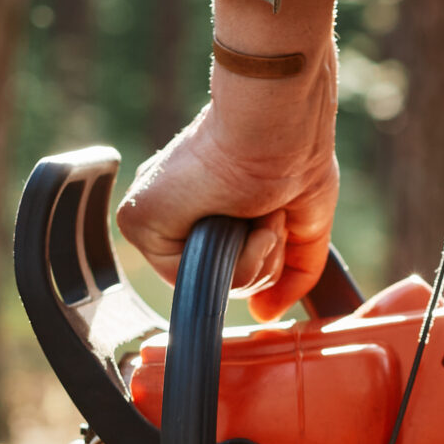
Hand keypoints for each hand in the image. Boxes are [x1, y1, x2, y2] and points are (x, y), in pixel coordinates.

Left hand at [117, 0, 340, 321]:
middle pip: (220, 278)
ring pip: (208, 282)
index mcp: (203, 204)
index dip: (262, 255)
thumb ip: (291, 273)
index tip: (275, 215)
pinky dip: (233, 258)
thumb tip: (265, 314)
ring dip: (253, 257)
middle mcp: (175, 212)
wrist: (280, 129)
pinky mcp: (138, 220)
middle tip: (269, 213)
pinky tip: (239, 217)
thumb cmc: (297, 157)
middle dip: (261, 258)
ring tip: (258, 210)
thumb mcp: (304, 225)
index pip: (226, 263)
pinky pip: (190, 278)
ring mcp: (155, 217)